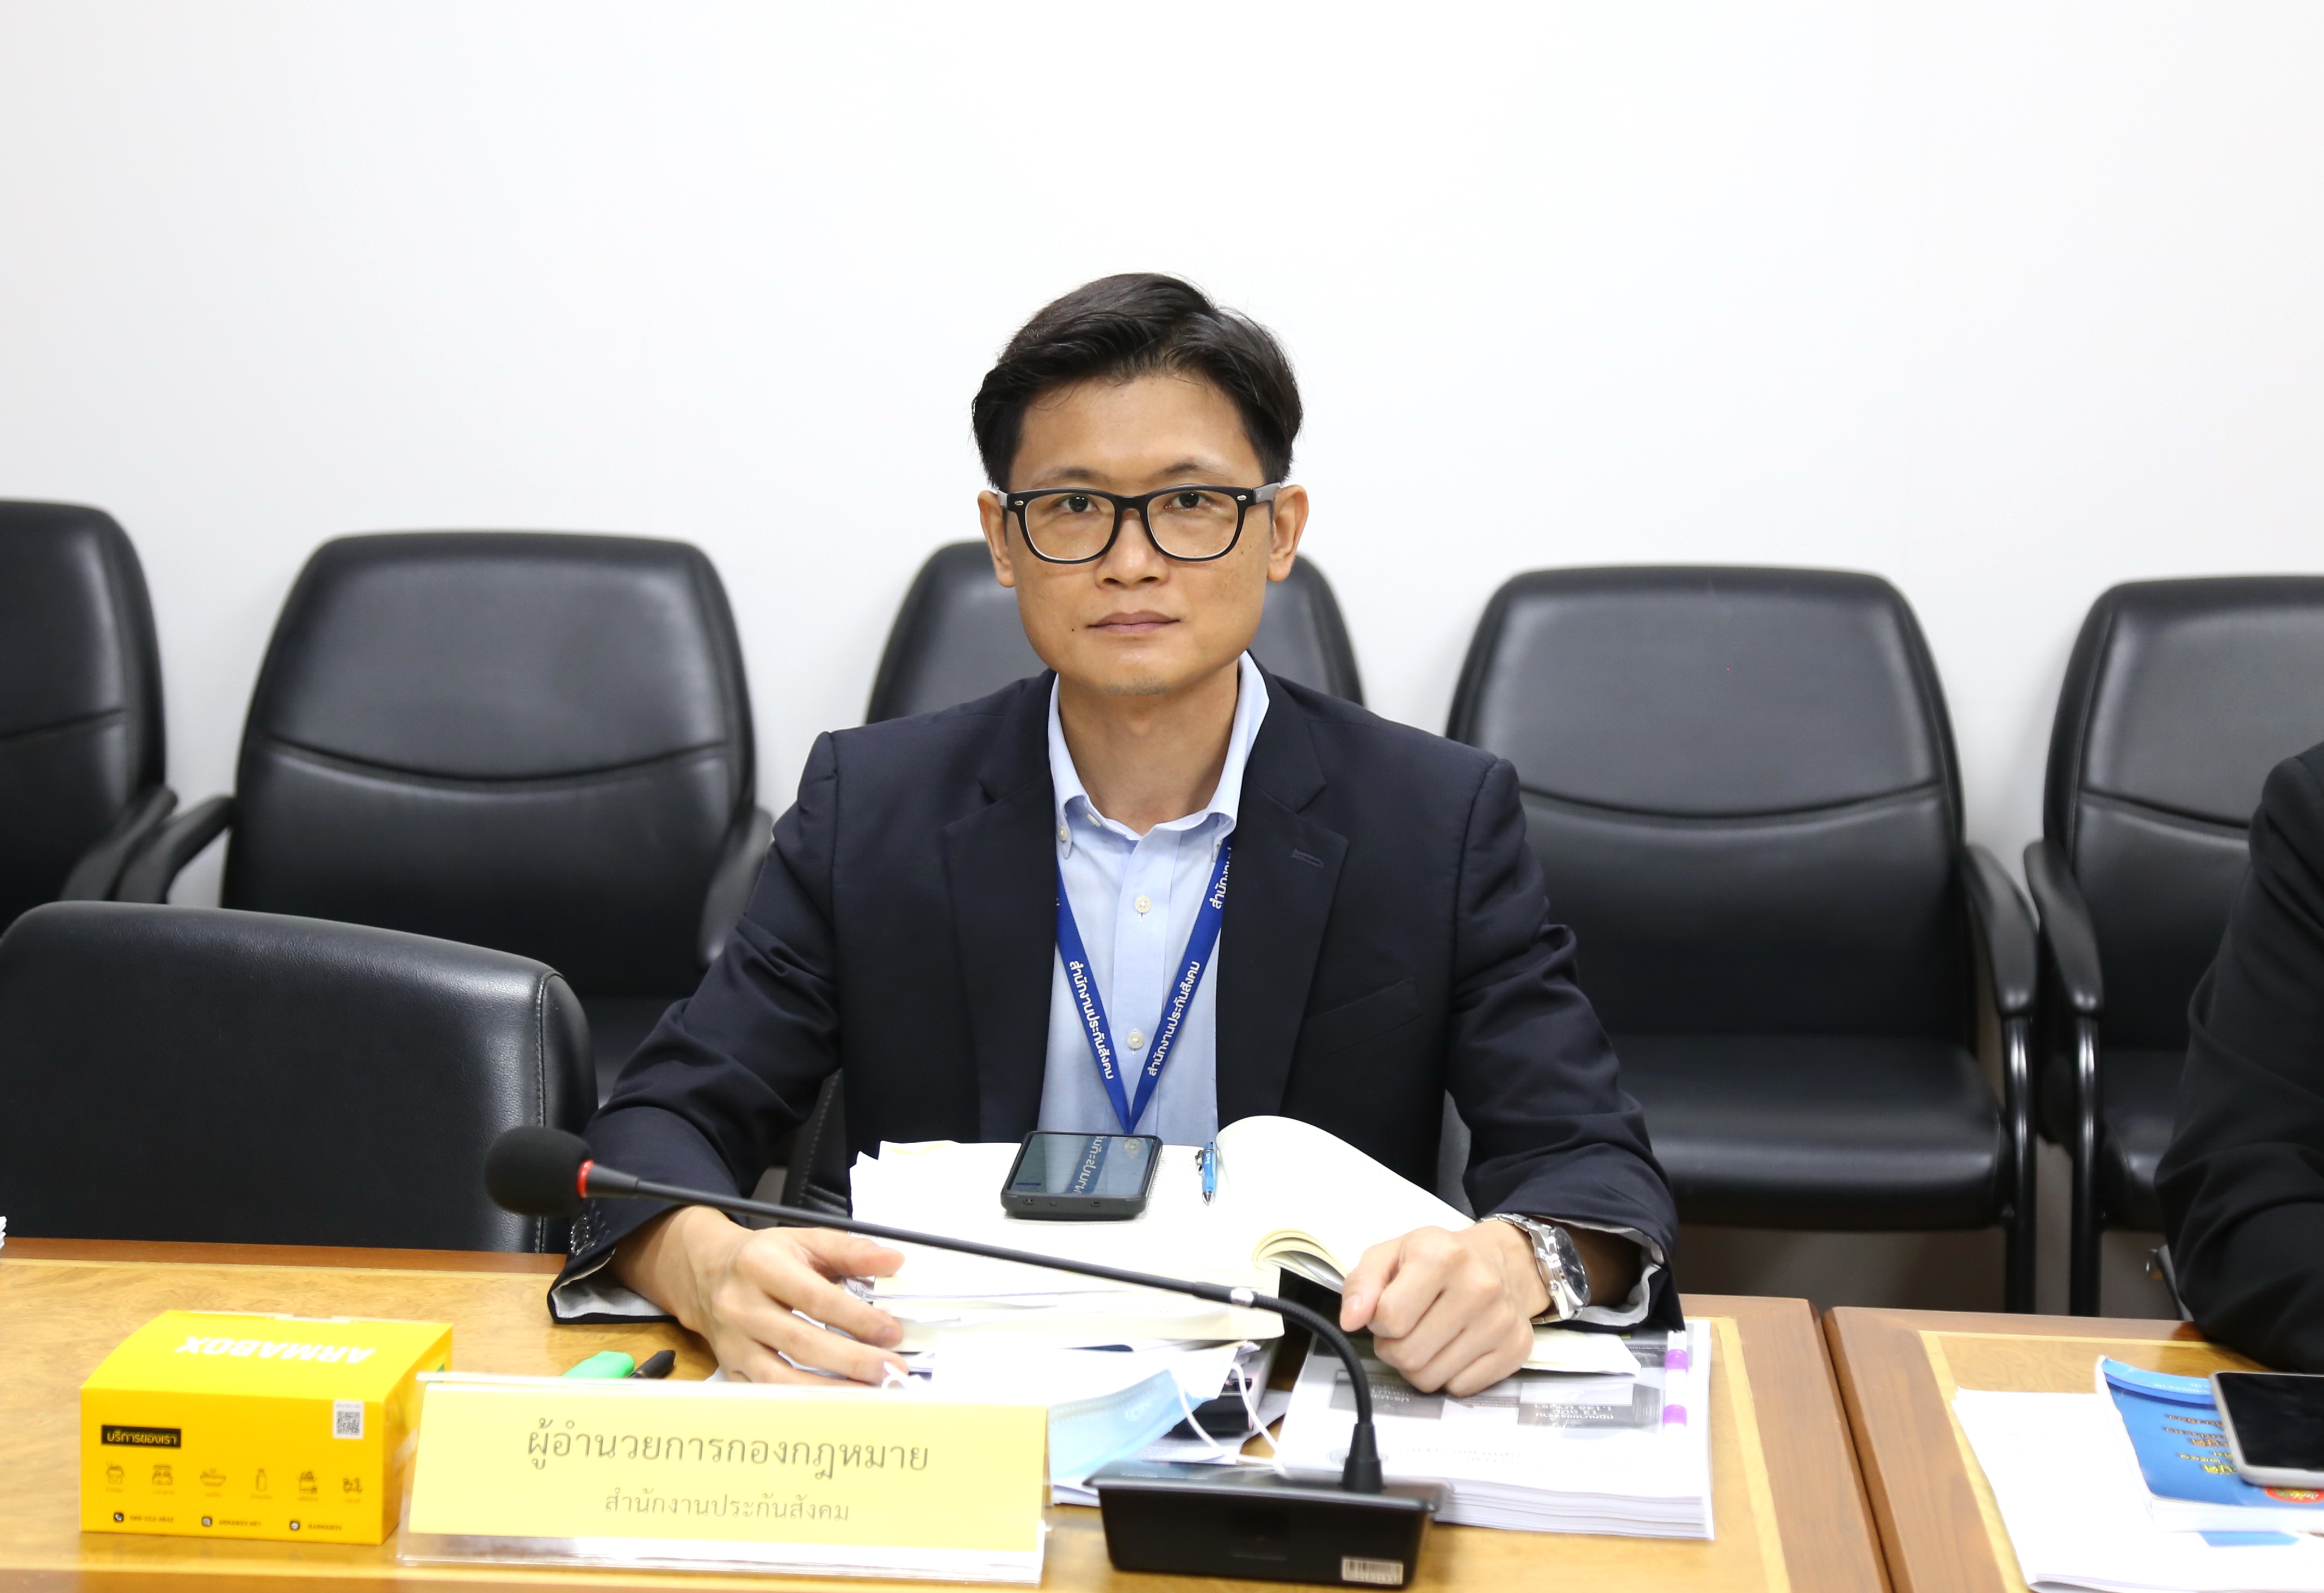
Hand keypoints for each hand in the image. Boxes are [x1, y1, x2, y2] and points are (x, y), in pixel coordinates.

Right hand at [614, 1204, 908, 1385]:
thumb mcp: (804, 1240)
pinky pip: (765, 1394)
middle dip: (851, 1361)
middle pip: (800, 1342)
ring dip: (828, 1390)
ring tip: (869, 1394)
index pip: (815, 1298)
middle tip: (889, 1371)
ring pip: (780, 1377)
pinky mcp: (730, 1369)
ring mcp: (732, 1343)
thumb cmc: (760, 1258)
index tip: (890, 1332)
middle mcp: (741, 1307)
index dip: (856, 1318)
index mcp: (761, 1266)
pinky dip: (799, 1404)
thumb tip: (891, 1261)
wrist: (705, 1272)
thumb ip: (850, 1250)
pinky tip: (833, 1405)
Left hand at [1337, 1221, 1545, 1395]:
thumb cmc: (1440, 1260)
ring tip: (1427, 1336)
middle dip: (1394, 1347)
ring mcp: (1500, 1321)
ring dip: (1418, 1364)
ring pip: (1431, 1378)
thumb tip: (1351, 1319)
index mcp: (1442, 1256)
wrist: (1501, 1264)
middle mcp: (1478, 1287)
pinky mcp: (1515, 1349)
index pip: (1389, 1318)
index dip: (1378, 1321)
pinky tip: (1454, 1347)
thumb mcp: (1392, 1254)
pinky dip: (1448, 1375)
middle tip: (1405, 1328)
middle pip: (1408, 1354)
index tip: (1388, 1310)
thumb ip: (1362, 1283)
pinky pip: (1460, 1388)